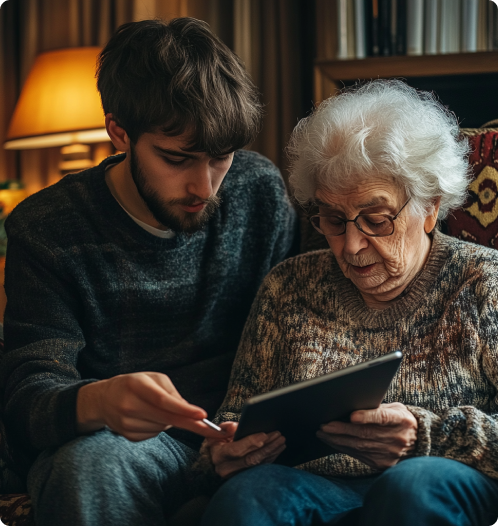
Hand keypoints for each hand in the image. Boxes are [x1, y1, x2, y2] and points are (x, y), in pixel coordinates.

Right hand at [77, 372, 223, 440]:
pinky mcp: (128, 436)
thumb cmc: (134, 384)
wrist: (104, 399)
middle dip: (192, 423)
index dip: (183, 409)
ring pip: (163, 427)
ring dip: (170, 421)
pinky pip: (155, 434)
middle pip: (166, 418)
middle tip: (214, 430)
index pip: (163, 400)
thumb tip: (190, 411)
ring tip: (156, 409)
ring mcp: (126, 423)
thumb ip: (171, 392)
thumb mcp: (152, 378)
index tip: (201, 414)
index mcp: (136, 385)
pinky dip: (159, 427)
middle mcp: (129, 405)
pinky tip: (148, 417)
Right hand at [204, 422, 285, 477]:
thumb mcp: (219, 432)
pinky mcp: (246, 477)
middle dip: (267, 446)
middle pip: (251, 458)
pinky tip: (278, 449)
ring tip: (281, 440)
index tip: (264, 435)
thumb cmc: (219, 441)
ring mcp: (237, 475)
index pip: (236, 450)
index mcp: (219, 456)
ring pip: (258, 464)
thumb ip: (227, 428)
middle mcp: (227, 468)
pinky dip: (271, 457)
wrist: (217, 457)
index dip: (250, 442)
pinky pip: (261, 467)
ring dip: (272, 451)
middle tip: (278, 436)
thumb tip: (237, 428)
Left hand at [316, 402, 417, 469]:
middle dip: (341, 430)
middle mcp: (398, 438)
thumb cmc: (400, 419)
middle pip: (365, 433)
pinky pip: (359, 455)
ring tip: (322, 433)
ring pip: (359, 446)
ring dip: (337, 440)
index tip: (352, 416)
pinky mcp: (383, 464)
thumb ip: (377, 408)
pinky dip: (343, 448)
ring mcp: (391, 453)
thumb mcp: (395, 408)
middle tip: (324, 425)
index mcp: (402, 420)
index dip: (367, 417)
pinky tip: (332, 442)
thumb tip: (351, 407)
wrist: (417, 441)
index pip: (383, 417)